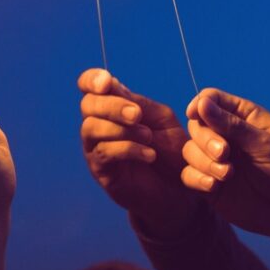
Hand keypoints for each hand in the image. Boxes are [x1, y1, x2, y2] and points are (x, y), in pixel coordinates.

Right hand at [78, 69, 198, 236]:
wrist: (181, 189)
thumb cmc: (171, 151)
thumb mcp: (161, 120)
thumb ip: (138, 103)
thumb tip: (112, 85)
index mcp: (112, 106)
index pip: (88, 86)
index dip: (91, 80)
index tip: (106, 83)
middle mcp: (98, 124)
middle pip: (87, 105)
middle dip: (111, 106)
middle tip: (136, 115)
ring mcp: (96, 148)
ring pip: (91, 128)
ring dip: (121, 129)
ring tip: (148, 137)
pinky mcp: (100, 171)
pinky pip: (104, 153)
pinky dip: (128, 149)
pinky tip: (149, 154)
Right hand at [183, 88, 269, 239]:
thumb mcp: (266, 145)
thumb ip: (232, 125)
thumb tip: (202, 103)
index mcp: (244, 118)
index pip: (212, 100)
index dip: (200, 104)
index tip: (195, 114)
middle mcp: (226, 136)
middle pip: (197, 125)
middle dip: (206, 139)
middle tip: (224, 154)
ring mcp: (216, 160)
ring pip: (190, 150)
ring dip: (204, 161)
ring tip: (227, 174)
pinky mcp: (209, 183)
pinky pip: (189, 175)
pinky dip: (197, 179)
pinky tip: (215, 186)